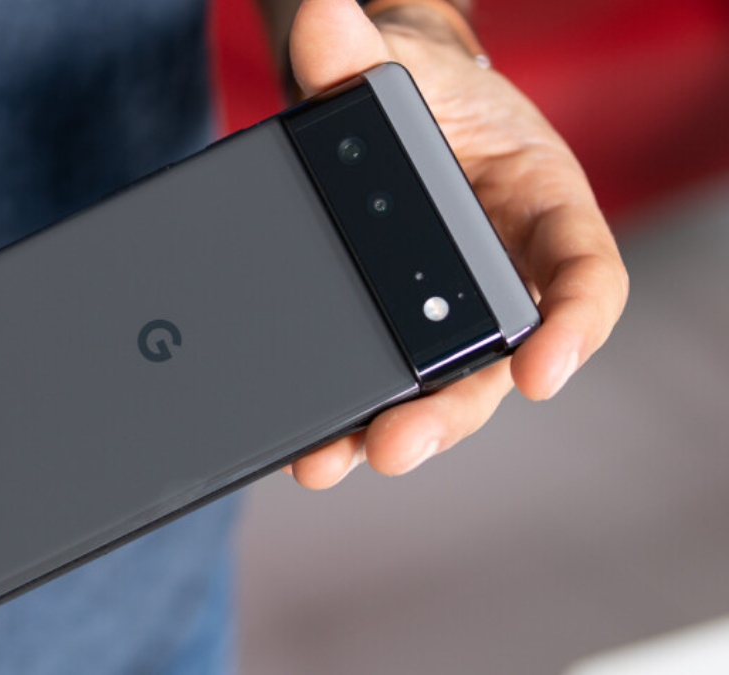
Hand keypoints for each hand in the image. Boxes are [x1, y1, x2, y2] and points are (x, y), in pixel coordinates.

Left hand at [282, 0, 628, 487]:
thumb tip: (318, 24)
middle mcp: (505, 274)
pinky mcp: (396, 330)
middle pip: (497, 362)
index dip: (575, 326)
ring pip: (439, 390)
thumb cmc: (421, 92)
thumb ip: (362, 54)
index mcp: (542, 208)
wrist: (388, 115)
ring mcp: (450, 311)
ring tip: (326, 460)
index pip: (584, 275)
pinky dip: (351, 409)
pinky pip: (384, 377)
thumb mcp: (400, 67)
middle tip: (394, 445)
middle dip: (450, 411)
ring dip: (388, 429)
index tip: (543, 369)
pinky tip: (311, 436)